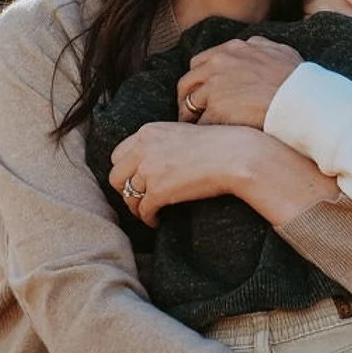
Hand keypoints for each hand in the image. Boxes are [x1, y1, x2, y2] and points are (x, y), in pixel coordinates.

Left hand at [109, 122, 260, 226]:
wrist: (235, 155)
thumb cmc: (218, 144)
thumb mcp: (181, 133)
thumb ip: (160, 144)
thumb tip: (152, 164)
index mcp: (147, 132)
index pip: (118, 155)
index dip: (125, 171)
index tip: (134, 180)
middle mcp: (143, 149)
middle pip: (116, 176)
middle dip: (125, 190)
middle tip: (138, 198)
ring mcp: (149, 170)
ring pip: (128, 196)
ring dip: (136, 207)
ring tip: (147, 212)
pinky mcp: (158, 191)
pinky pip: (143, 210)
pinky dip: (148, 219)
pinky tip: (157, 220)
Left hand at [178, 36, 303, 127]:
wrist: (302, 100)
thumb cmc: (298, 79)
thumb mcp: (279, 51)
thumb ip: (260, 45)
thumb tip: (252, 45)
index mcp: (232, 49)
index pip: (201, 62)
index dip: (200, 78)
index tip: (203, 91)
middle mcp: (219, 63)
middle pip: (188, 81)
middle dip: (187, 97)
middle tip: (191, 112)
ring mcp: (215, 86)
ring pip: (190, 102)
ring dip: (191, 116)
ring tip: (195, 129)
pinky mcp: (217, 108)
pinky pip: (201, 122)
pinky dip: (203, 131)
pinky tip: (209, 139)